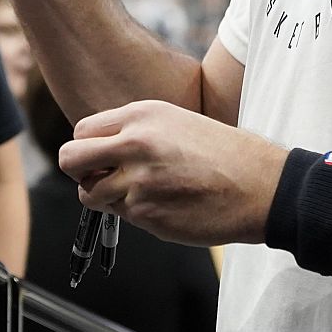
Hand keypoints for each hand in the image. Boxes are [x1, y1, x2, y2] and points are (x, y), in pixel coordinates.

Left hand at [58, 100, 290, 247]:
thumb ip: (134, 132)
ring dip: (105, 197)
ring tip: (139, 192)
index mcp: (141, 116)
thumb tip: (100, 149)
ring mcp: (138, 182)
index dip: (88, 147)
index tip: (101, 157)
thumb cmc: (225, 154)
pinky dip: (133, 213)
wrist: (261, 186)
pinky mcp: (147, 214)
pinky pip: (120, 215)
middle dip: (78, 171)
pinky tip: (162, 204)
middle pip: (70, 160)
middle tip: (97, 177)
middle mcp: (134, 145)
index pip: (82, 131)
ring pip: (90, 194)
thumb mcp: (176, 122)